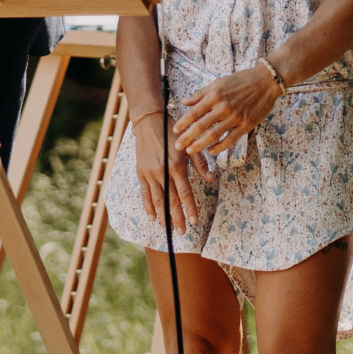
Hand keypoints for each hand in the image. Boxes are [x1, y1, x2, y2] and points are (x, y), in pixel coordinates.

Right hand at [130, 111, 197, 233]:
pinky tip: (152, 216)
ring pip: (157, 199)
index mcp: (177, 165)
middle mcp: (162, 171)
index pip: (184, 192)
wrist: (149, 122)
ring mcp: (150, 173)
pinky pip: (145, 192)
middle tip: (182, 232)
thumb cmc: (172, 132)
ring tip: (168, 229)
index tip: (194, 221)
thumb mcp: (189, 146)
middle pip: (171, 200)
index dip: (190, 208)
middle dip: (177, 218)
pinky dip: (148, 206)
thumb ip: (200, 163)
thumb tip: (211, 179)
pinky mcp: (141, 172)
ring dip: (163, 216)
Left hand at [172, 66, 284, 155]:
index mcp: (214, 96)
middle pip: (201, 126)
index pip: (193, 113)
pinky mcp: (246, 125)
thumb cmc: (240, 81)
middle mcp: (223, 108)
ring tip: (191, 151)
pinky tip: (211, 151)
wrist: (265, 82)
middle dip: (187, 137)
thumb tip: (184, 102)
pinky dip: (220, 147)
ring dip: (200, 145)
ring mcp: (235, 117)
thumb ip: (200, 94)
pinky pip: (230, 139)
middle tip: (178, 146)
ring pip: (214, 135)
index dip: (183, 123)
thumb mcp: (217, 83)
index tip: (175, 131)